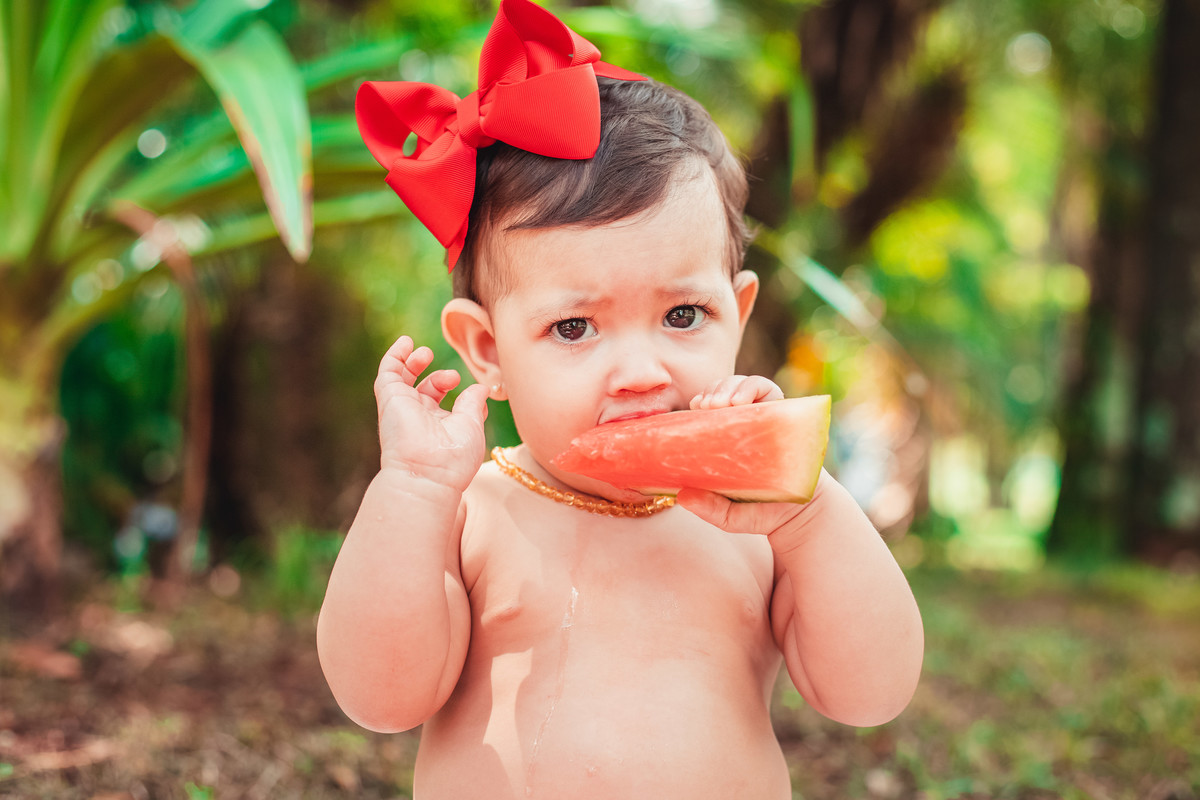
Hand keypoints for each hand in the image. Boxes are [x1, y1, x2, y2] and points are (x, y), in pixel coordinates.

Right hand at [375, 335, 489, 492]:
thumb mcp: (471, 426)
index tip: (472, 390)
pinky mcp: (390, 397)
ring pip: (401, 379)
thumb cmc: (453, 458)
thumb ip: (474, 403)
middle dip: (437, 378)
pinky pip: (387, 372)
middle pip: (422, 390)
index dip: (456, 390)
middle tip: (452, 377)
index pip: (442, 403)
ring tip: (426, 353)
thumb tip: (481, 387)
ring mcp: (402, 406)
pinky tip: (406, 343)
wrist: (426, 473)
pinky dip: (395, 355)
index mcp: (438, 425)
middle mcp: (418, 416)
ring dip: (413, 362)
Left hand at [680, 375, 799, 535]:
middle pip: (724, 390)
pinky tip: (741, 401)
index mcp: (726, 440)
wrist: (802, 517)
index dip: (701, 401)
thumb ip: (709, 508)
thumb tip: (682, 496)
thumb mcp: (730, 516)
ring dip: (730, 386)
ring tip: (723, 403)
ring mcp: (766, 418)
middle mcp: (746, 425)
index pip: (709, 408)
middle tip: (706, 405)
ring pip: (744, 384)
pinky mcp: (785, 415)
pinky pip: (769, 389)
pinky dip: (753, 387)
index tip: (694, 407)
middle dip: (714, 390)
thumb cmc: (762, 512)